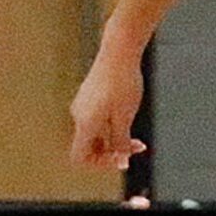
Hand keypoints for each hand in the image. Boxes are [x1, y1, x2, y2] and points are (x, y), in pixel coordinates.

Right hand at [68, 51, 146, 170]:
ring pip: (96, 133)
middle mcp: (79, 115)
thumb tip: (121, 161)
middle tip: (137, 147)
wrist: (119, 52)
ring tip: (136, 134)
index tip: (121, 158)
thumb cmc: (122, 83)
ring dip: (115, 138)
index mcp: (85, 124)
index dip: (99, 163)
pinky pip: (97, 119)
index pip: (80, 157)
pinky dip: (112, 124)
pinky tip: (128, 116)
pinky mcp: (89, 96)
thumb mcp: (125, 118)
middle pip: (89, 146)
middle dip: (113, 150)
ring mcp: (83, 105)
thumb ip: (121, 143)